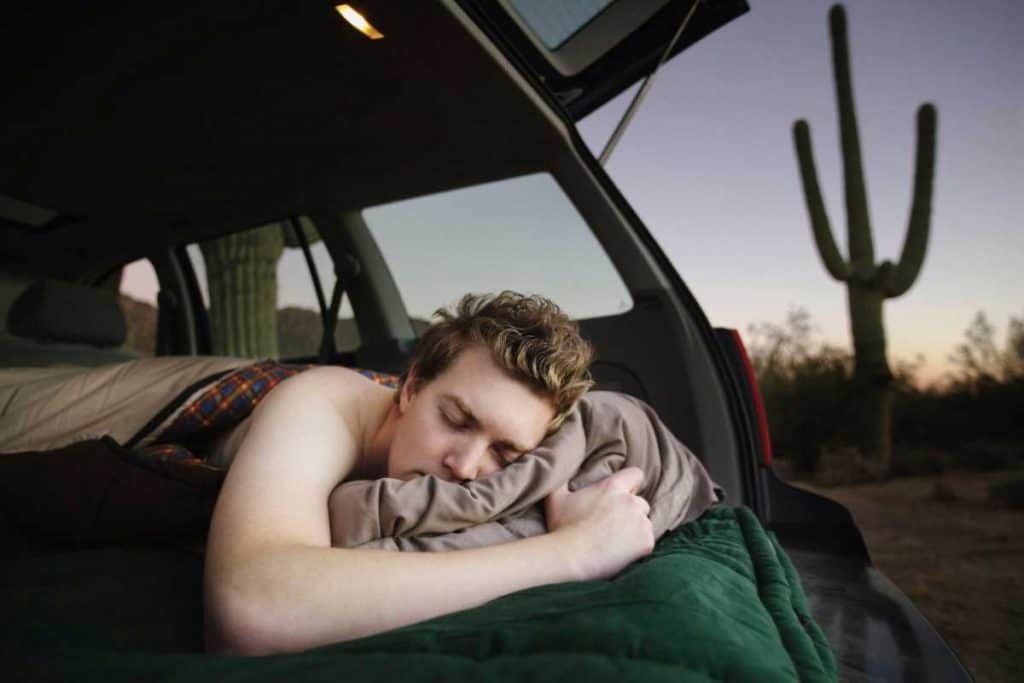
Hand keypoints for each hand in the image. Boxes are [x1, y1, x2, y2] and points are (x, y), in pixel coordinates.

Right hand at [544, 466, 654, 580]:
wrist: (570, 556)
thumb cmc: (562, 527)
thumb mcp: (555, 498)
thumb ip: (562, 480)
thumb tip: (560, 469)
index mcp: (612, 487)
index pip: (636, 475)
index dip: (631, 483)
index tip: (624, 492)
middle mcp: (631, 502)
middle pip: (641, 502)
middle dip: (631, 511)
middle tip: (613, 523)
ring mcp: (641, 523)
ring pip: (645, 523)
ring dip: (635, 529)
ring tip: (616, 541)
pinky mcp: (646, 542)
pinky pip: (648, 541)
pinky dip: (638, 547)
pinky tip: (622, 553)